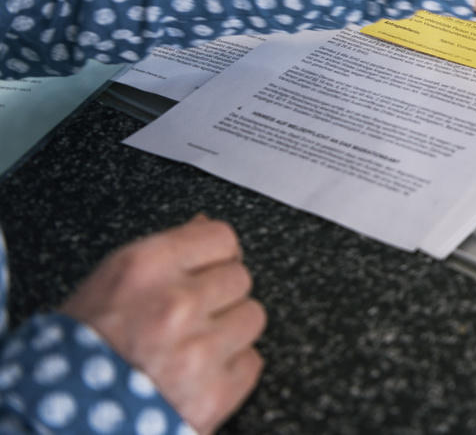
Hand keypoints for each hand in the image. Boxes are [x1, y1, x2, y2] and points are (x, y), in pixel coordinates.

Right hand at [59, 216, 264, 434]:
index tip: (207, 270)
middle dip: (219, 296)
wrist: (58, 416)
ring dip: (229, 331)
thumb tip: (204, 224)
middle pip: (240, 277)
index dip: (215, 256)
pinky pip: (252, 362)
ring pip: (253, 317)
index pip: (221, 237)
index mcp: (145, 268)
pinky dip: (230, 370)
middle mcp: (176, 304)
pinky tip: (197, 375)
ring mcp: (199, 350)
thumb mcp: (107, 284)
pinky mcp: (215, 393)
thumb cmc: (76, 352)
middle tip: (190, 317)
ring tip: (192, 347)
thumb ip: (162, 255)